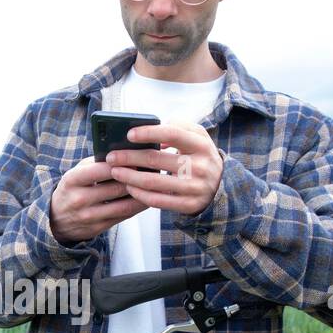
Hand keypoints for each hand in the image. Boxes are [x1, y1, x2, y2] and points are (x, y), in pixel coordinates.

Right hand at [49, 155, 148, 243]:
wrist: (55, 219)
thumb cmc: (72, 189)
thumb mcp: (76, 173)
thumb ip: (96, 163)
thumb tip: (123, 153)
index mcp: (72, 180)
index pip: (100, 170)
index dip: (121, 164)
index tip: (137, 158)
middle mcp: (79, 199)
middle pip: (116, 188)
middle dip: (136, 179)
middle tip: (153, 171)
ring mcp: (89, 216)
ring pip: (123, 205)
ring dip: (142, 195)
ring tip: (154, 185)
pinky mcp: (98, 228)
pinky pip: (123, 217)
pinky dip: (137, 207)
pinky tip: (146, 198)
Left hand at [106, 120, 223, 215]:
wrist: (221, 187)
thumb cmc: (200, 156)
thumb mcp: (198, 137)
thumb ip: (179, 126)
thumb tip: (155, 129)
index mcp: (201, 145)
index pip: (172, 134)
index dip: (149, 133)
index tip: (128, 134)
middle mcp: (200, 166)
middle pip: (157, 159)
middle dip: (129, 157)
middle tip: (111, 156)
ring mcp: (194, 188)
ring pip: (153, 182)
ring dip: (129, 177)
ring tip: (115, 171)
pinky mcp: (188, 205)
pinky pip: (157, 200)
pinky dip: (139, 194)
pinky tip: (129, 187)